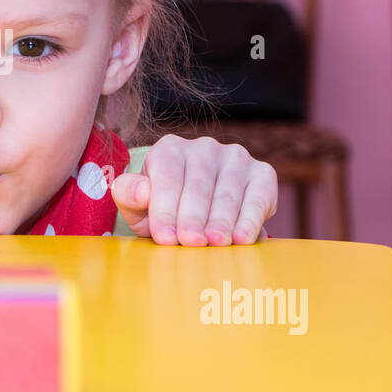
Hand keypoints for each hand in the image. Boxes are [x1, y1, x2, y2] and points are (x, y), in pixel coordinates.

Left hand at [111, 134, 277, 245]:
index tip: (165, 237)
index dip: (165, 210)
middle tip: (191, 243)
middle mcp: (204, 148)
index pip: (167, 179)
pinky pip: (258, 196)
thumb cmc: (163, 210)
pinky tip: (242, 239)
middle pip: (198, 186)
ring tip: (215, 243)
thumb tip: (143, 191)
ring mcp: (235, 158)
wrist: (197, 215)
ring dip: (221, 220)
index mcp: (169, 150)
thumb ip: (129, 195)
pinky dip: (250, 219)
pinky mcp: (262, 174)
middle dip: (193, 217)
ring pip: (228, 192)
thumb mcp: (137, 205)